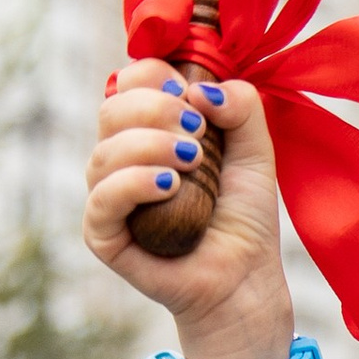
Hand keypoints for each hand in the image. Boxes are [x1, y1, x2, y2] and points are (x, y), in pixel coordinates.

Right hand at [85, 60, 291, 358]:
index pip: (130, 81)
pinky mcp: (103, 234)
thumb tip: (199, 89)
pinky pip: (102, 197)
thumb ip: (242, 106)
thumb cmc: (244, 218)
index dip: (156, 78)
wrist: (244, 280)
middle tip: (198, 136)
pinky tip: (168, 187)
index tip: (194, 101)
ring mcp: (109, 195)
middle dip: (157, 110)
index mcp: (149, 130)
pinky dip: (133, 184)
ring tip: (192, 165)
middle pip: (113, 107)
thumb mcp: (256, 151)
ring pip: (105, 150)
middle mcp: (122, 157)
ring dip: (151, 146)